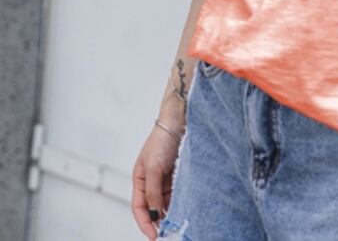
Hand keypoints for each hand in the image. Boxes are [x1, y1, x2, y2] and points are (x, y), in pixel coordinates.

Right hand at [131, 113, 183, 238]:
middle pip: (154, 207)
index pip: (139, 208)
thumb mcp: (154, 168)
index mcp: (139, 179)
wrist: (180, 119)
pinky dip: (181, 200)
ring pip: (167, 201)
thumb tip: (155, 215)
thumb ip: (153, 192)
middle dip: (160, 221)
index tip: (155, 236)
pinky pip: (178, 192)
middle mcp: (152, 180)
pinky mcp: (178, 173)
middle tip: (170, 233)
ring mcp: (165, 177)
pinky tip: (187, 206)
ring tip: (180, 222)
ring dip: (172, 211)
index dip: (145, 223)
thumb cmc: (162, 139)